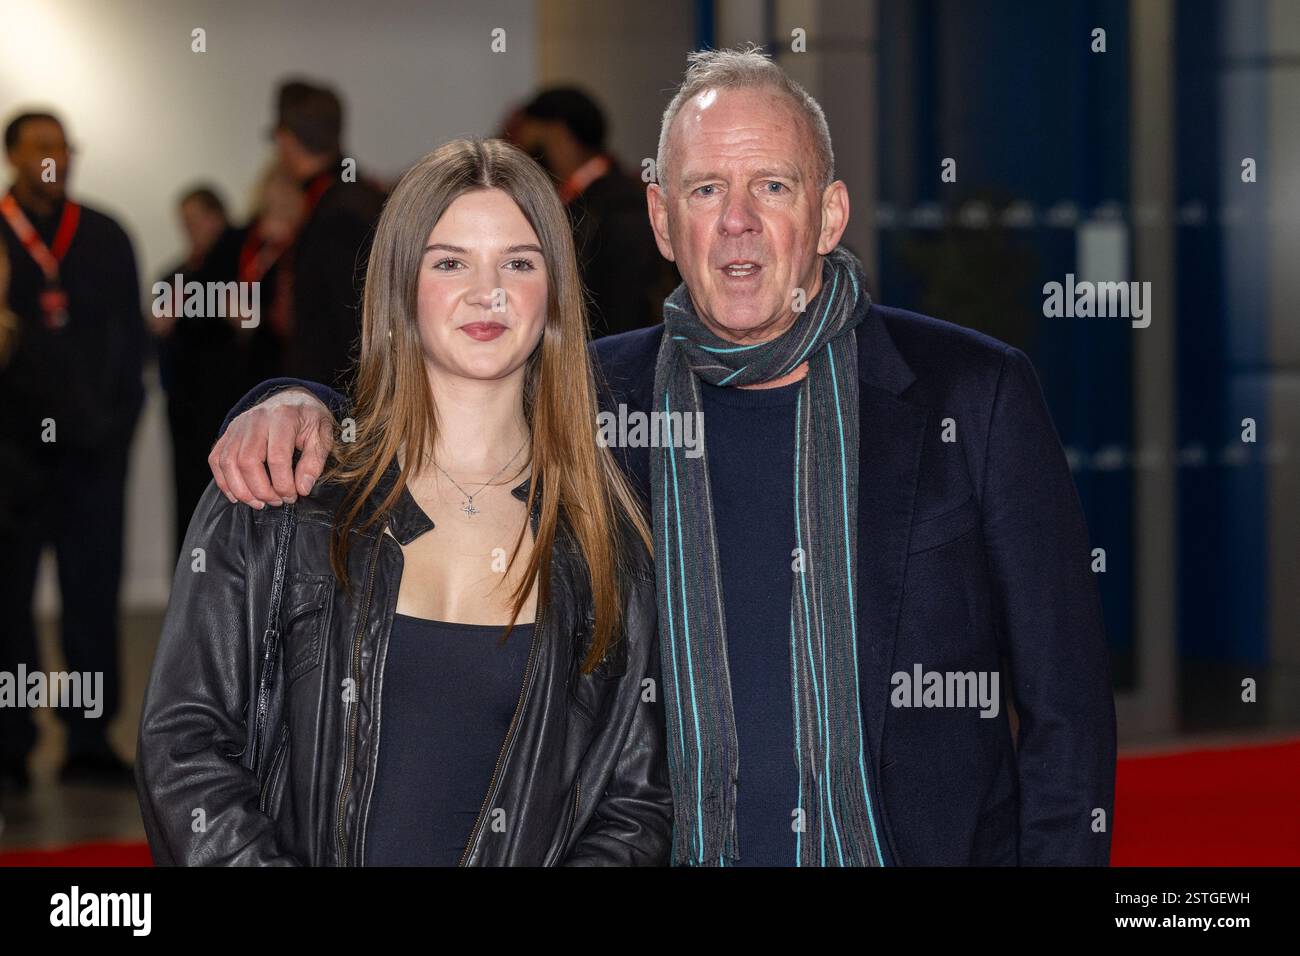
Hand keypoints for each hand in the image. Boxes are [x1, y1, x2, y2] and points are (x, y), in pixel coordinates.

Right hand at [208, 388, 334, 507]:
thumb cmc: (308, 418)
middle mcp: (256, 420)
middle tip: (277, 501)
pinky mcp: (228, 433)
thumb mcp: (323, 435)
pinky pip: (216, 459)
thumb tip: (303, 488)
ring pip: (228, 462)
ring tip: (259, 503)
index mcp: (283, 417)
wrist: (291, 398)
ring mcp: (238, 426)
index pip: (277, 457)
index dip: (284, 484)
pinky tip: (238, 495)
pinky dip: (223, 481)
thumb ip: (314, 461)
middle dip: (261, 490)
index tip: (293, 496)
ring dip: (241, 490)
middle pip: (248, 461)